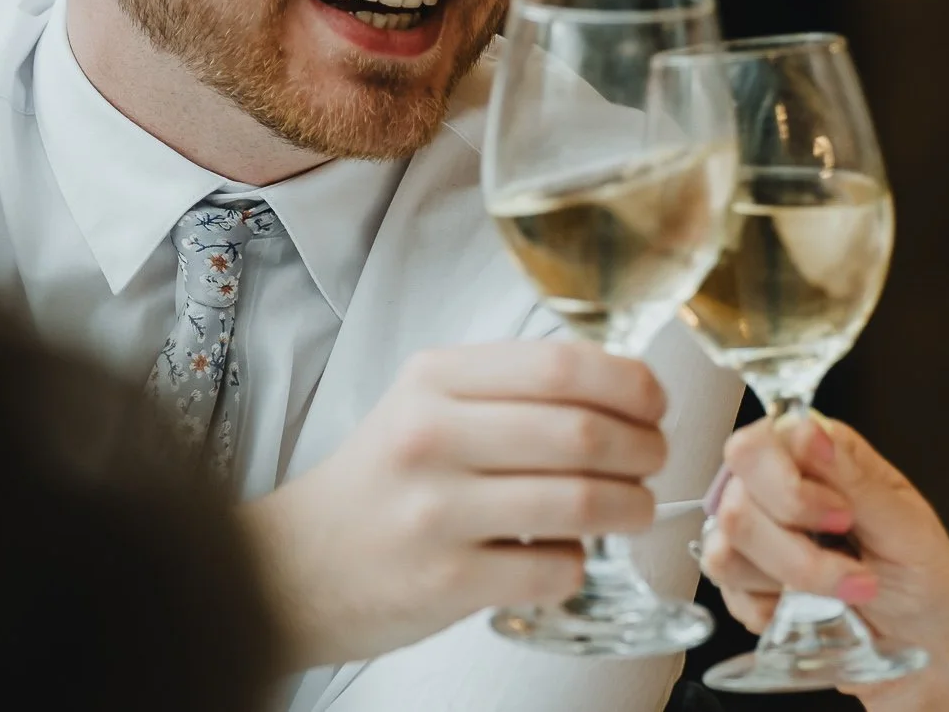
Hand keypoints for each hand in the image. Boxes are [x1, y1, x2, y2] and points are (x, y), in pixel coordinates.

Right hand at [244, 340, 667, 666]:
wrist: (293, 566)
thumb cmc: (384, 480)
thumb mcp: (427, 402)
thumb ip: (510, 386)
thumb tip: (625, 385)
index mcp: (436, 379)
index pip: (562, 365)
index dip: (630, 384)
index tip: (655, 403)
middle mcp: (432, 437)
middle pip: (582, 433)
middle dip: (643, 448)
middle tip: (653, 459)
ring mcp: (436, 513)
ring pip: (580, 504)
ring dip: (630, 508)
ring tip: (633, 510)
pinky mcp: (444, 583)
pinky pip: (551, 570)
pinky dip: (578, 565)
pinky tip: (565, 557)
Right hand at [701, 413, 948, 711]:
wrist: (928, 640)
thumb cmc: (925, 573)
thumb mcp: (906, 523)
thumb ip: (854, 479)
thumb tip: (810, 433)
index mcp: (818, 450)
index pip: (758, 444)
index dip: (790, 488)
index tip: (843, 517)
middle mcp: (776, 483)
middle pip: (735, 501)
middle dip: (798, 551)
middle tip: (854, 566)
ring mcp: (754, 532)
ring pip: (727, 551)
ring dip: (795, 582)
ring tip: (846, 589)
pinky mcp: (743, 580)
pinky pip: (729, 593)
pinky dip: (776, 610)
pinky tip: (814, 607)